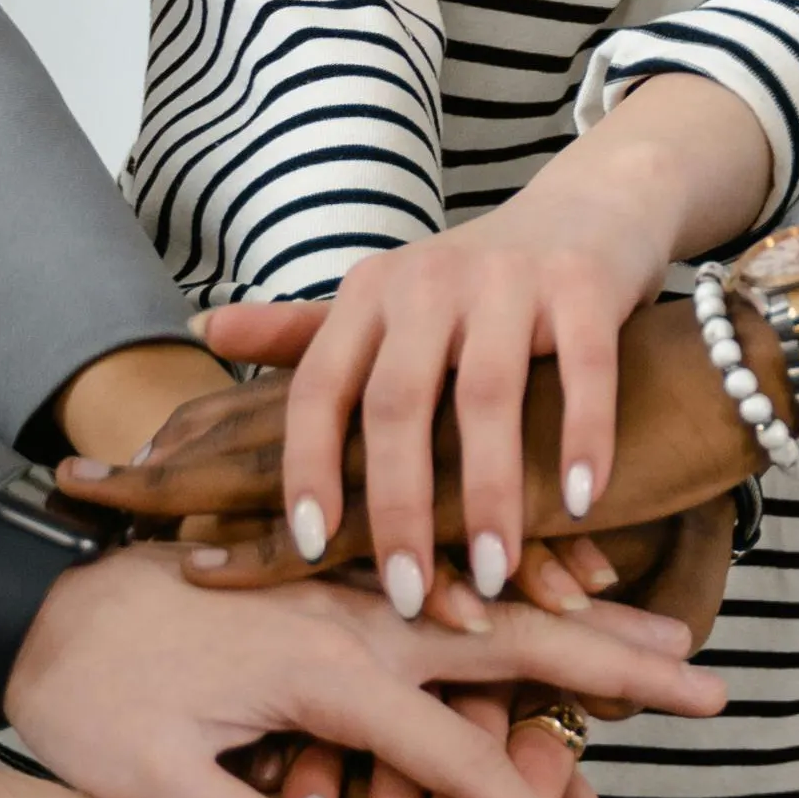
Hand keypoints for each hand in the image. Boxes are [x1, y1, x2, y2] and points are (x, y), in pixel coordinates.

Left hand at [1, 548, 720, 797]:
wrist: (21, 600)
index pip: (460, 761)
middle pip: (516, 640)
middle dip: (619, 667)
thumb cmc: (80, 699)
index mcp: (326, 672)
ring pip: (489, 601)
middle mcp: (354, 620)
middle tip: (712, 682)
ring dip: (580, 621)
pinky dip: (512, 592)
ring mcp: (342, 592)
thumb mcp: (154, 786)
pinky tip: (549, 598)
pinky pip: (441, 588)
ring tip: (661, 634)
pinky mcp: (322, 583)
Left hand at [76, 284, 766, 578]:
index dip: (307, 467)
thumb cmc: (481, 280)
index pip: (319, 387)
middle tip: (408, 595)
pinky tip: (581, 504)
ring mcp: (509, 278)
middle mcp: (430, 280)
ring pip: (488, 396)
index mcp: (371, 293)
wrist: (596, 202)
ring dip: (491, 494)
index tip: (306, 547)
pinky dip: (581, 438)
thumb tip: (202, 329)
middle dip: (398, 506)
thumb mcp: (389, 300)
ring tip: (496, 577)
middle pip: (398, 403)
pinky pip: (582, 371)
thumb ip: (303, 330)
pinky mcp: (584, 284)